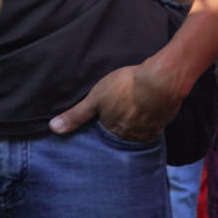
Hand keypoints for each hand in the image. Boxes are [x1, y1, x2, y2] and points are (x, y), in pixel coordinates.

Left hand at [49, 60, 185, 140]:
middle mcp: (131, 135)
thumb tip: (53, 128)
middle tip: (120, 112)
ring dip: (137, 122)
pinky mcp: (163, 121)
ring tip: (134, 109)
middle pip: (122, 133)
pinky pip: (154, 123)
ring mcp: (149, 130)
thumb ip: (76, 115)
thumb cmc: (125, 87)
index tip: (103, 117)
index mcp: (113, 131)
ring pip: (139, 129)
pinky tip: (150, 107)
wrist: (160, 81)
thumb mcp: (95, 98)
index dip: (103, 123)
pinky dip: (151, 117)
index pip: (104, 133)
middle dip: (120, 125)